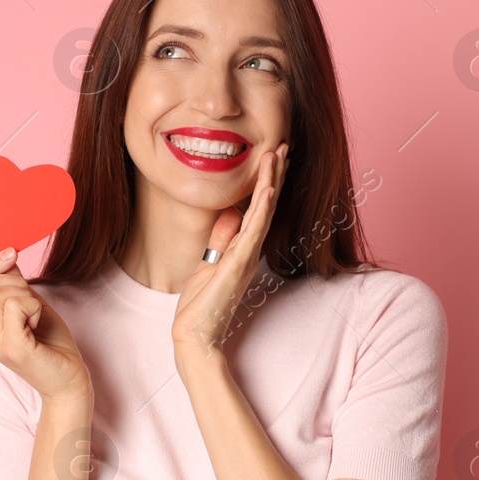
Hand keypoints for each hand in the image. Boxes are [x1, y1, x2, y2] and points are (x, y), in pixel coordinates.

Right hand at [0, 248, 91, 402]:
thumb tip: (6, 255)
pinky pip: (14, 305)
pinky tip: (37, 323)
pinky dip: (32, 306)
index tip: (11, 256)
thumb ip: (14, 283)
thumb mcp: (30, 304)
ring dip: (25, 295)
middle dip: (13, 280)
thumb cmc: (52, 344)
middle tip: (31, 302)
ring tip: (35, 316)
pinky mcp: (12, 347)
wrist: (69, 381)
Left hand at [172, 142, 288, 366]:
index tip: (273, 155)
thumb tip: (231, 213)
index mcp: (242, 248)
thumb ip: (221, 239)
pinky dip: (261, 209)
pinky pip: (252, 232)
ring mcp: (245, 257)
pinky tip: (268, 189)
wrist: (194, 333)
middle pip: (266, 205)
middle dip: (275, 174)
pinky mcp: (237, 265)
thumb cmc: (201, 303)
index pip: (258, 208)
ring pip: (263, 212)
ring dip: (271, 182)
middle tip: (284, 145)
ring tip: (278, 155)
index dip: (266, 181)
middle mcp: (249, 250)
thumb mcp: (208, 263)